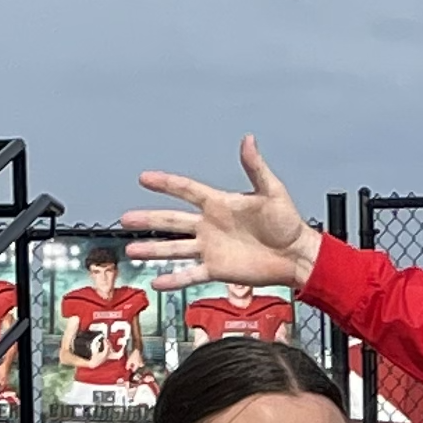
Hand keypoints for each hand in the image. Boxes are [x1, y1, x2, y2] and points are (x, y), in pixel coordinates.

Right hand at [128, 136, 318, 292]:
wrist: (297, 255)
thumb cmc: (288, 223)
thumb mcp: (272, 191)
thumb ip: (256, 167)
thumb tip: (248, 140)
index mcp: (219, 204)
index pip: (186, 190)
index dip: (165, 184)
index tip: (144, 178)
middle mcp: (210, 226)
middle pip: (172, 221)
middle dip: (148, 219)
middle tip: (126, 218)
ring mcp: (211, 248)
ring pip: (175, 249)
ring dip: (153, 250)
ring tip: (131, 250)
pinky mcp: (217, 269)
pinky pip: (191, 274)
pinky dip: (174, 279)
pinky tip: (157, 282)